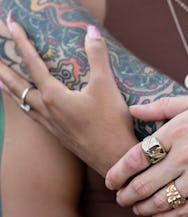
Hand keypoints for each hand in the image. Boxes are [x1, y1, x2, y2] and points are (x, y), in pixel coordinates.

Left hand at [0, 23, 135, 175]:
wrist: (114, 158)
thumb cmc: (110, 123)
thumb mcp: (106, 86)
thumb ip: (97, 57)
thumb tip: (91, 31)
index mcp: (54, 96)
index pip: (33, 63)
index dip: (22, 42)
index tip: (12, 25)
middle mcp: (47, 110)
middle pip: (17, 86)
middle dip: (3, 69)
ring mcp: (51, 125)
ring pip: (22, 103)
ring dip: (9, 90)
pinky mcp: (60, 135)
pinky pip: (33, 116)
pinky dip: (25, 106)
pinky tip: (31, 108)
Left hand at [106, 93, 187, 216]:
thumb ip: (162, 107)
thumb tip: (133, 110)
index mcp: (177, 130)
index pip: (135, 157)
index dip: (117, 173)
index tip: (110, 181)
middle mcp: (186, 156)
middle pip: (142, 185)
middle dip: (125, 196)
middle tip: (120, 199)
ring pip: (160, 202)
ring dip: (142, 209)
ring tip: (137, 208)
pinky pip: (185, 212)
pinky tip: (160, 216)